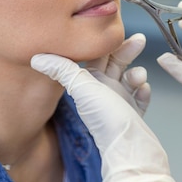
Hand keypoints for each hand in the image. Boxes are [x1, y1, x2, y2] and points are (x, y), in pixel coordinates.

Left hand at [31, 50, 176, 181]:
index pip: (96, 56)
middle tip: (140, 40)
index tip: (117, 30)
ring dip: (137, 73)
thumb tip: (37, 58)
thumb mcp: (82, 89)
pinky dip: (143, 91)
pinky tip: (144, 89)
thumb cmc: (107, 121)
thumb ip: (62, 70)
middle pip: (115, 63)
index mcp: (89, 84)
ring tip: (139, 77)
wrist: (131, 150)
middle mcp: (103, 92)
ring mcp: (119, 103)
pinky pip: (139, 97)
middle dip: (127, 51)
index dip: (106, 42)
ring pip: (129, 78)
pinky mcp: (134, 115)